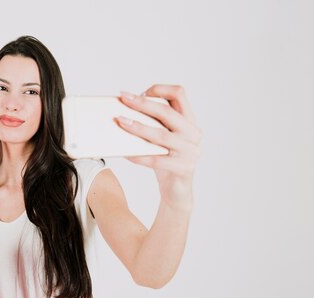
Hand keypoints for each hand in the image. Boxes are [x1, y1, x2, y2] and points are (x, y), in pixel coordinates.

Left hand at [116, 84, 201, 207]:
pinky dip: (138, 154)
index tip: (141, 93)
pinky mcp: (182, 168)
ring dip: (137, 126)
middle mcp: (193, 134)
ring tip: (120, 121)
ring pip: (160, 135)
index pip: (180, 94)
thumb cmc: (167, 161)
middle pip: (167, 112)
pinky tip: (125, 151)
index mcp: (190, 121)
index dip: (160, 89)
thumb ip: (155, 123)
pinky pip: (155, 159)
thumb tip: (127, 109)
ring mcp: (190, 151)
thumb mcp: (165, 138)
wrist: (177, 191)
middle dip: (142, 103)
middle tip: (124, 98)